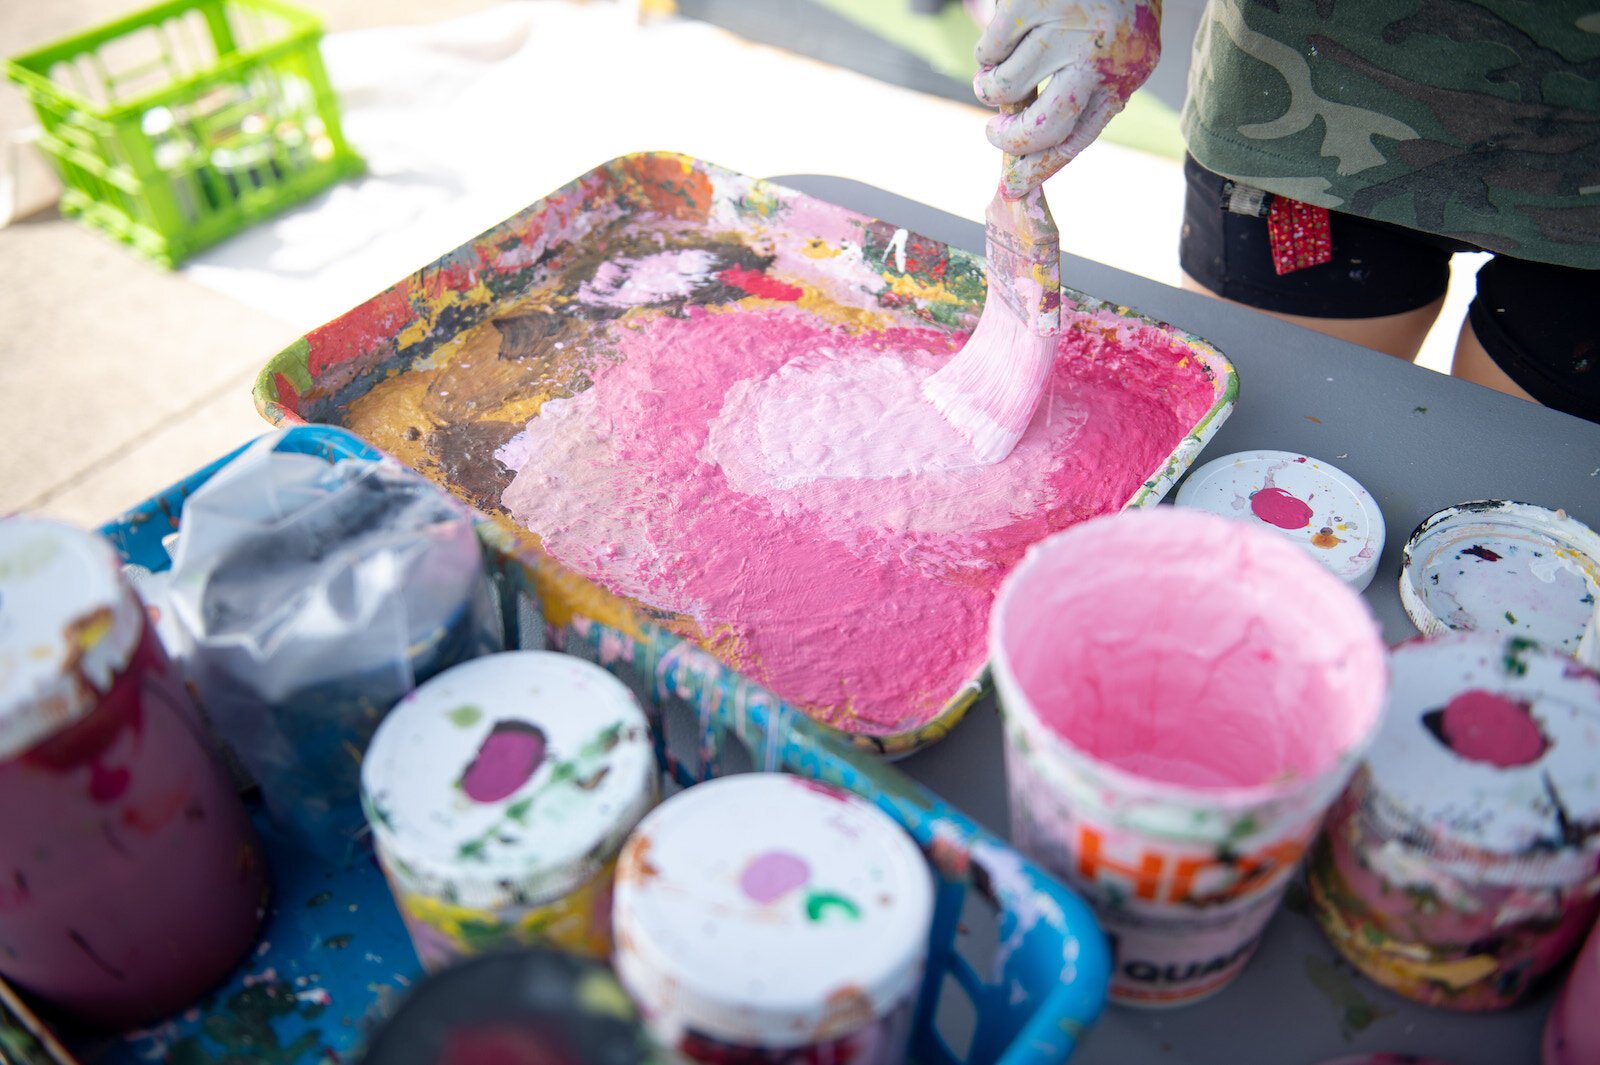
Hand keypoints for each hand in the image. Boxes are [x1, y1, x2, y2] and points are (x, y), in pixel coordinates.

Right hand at [974, 0, 1161, 196]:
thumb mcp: (1120, 46)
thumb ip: (1088, 88)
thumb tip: (1033, 145)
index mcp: (1124, 75)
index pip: (1077, 139)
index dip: (1040, 167)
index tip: (1015, 184)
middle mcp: (1096, 57)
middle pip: (1040, 128)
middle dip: (1008, 140)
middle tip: (994, 133)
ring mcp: (1061, 31)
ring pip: (1003, 88)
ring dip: (990, 88)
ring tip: (996, 73)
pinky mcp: (1028, 6)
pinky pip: (989, 52)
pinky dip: (987, 52)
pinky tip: (1003, 37)